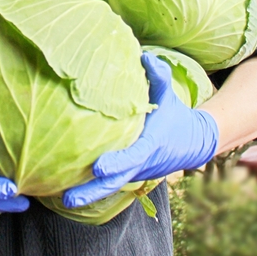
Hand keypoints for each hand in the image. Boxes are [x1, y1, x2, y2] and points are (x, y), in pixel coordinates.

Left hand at [63, 52, 218, 207]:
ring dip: (88, 194)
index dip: (116, 163)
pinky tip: (68, 190)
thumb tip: (145, 55)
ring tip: (63, 199)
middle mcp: (141, 162)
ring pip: (111, 186)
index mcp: (150, 144)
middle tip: (68, 198)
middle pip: (116, 181)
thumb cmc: (175, 115)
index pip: (132, 156)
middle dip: (93, 190)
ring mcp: (135, 171)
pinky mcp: (130, 174)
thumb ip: (159, 75)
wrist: (193, 142)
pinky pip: (110, 183)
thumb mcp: (169, 94)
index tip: (97, 167)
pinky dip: (93, 188)